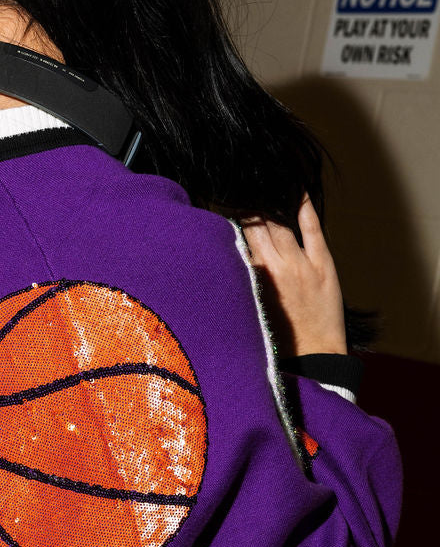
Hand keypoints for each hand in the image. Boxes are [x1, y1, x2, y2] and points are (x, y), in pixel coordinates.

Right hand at [241, 196, 346, 356]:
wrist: (314, 358)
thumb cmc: (277, 341)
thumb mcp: (249, 310)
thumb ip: (241, 281)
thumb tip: (228, 257)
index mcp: (251, 280)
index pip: (236, 240)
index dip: (230, 223)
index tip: (224, 213)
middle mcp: (273, 267)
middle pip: (256, 225)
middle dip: (248, 209)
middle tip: (243, 198)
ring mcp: (300, 263)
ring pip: (279, 222)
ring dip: (269, 205)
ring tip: (264, 192)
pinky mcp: (323, 264)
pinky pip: (311, 227)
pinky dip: (303, 206)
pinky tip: (296, 188)